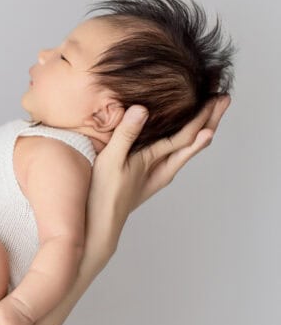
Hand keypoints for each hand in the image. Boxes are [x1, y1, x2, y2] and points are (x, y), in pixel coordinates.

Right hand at [85, 93, 231, 264]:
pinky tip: (185, 134)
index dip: (202, 117)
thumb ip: (126, 135)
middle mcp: (163, 169)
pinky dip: (186, 139)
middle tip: (223, 99)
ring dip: (201, 128)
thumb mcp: (110, 161)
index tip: (214, 99)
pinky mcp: (151, 174)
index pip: (186, 137)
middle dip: (210, 119)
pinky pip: (175, 153)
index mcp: (157, 164)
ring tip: (211, 112)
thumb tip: (142, 109)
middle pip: (194, 141)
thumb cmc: (103, 195)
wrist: (100, 225)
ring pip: (186, 148)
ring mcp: (158, 173)